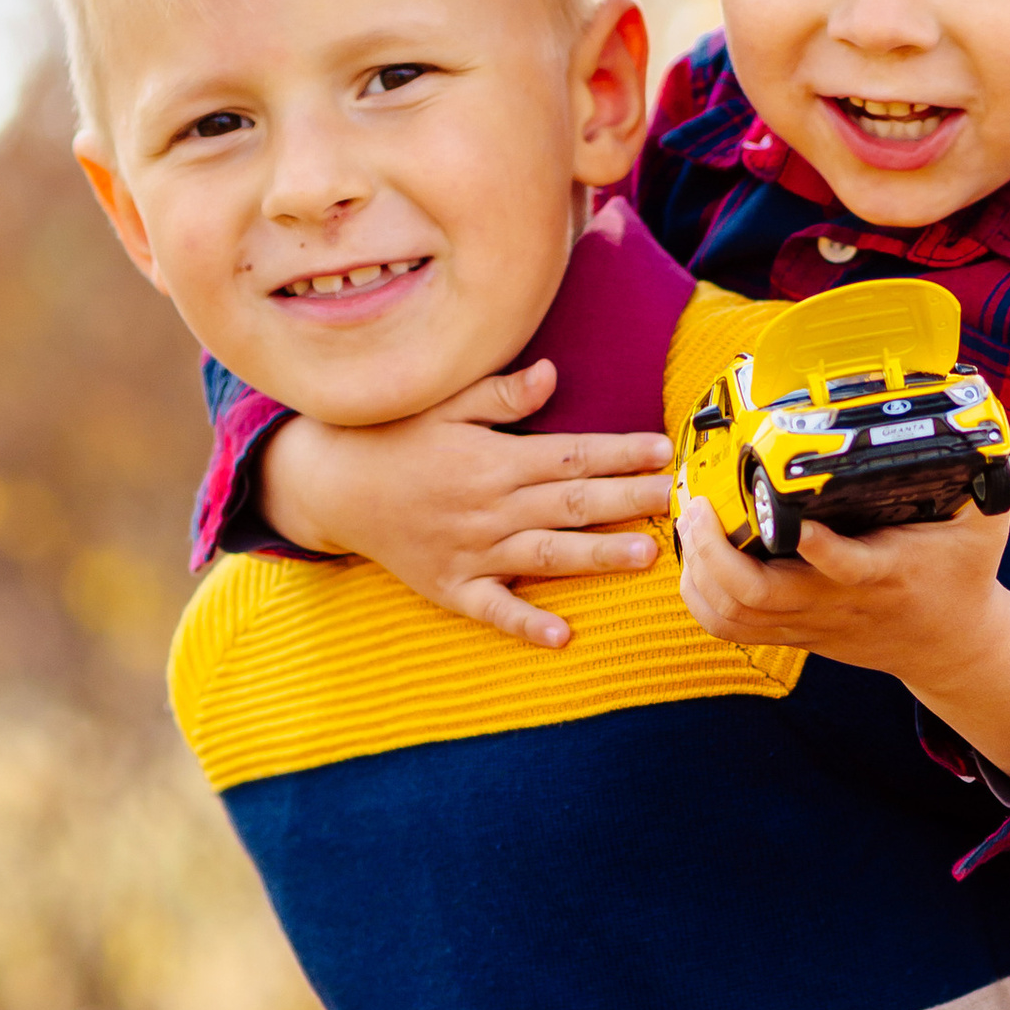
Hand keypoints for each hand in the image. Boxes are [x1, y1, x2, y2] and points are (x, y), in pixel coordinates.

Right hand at [259, 358, 672, 648]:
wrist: (331, 487)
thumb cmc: (392, 438)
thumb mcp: (440, 403)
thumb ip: (498, 394)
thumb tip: (551, 374)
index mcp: (493, 459)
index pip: (571, 454)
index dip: (620, 453)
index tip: (662, 451)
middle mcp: (489, 507)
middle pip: (572, 503)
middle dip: (629, 500)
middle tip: (678, 499)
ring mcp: (472, 551)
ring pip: (547, 555)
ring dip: (598, 556)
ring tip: (645, 555)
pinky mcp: (452, 586)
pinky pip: (494, 609)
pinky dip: (527, 624)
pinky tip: (563, 635)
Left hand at [675, 491, 1009, 783]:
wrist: (953, 647)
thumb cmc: (963, 576)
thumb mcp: (985, 524)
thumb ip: (981, 475)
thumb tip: (975, 414)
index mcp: (883, 572)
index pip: (843, 566)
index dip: (815, 545)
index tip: (790, 517)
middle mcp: (837, 602)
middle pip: (758, 596)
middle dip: (714, 552)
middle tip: (699, 505)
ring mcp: (810, 622)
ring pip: (734, 615)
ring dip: (698, 572)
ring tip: (692, 522)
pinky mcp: (794, 634)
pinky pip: (731, 627)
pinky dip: (700, 597)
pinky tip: (695, 559)